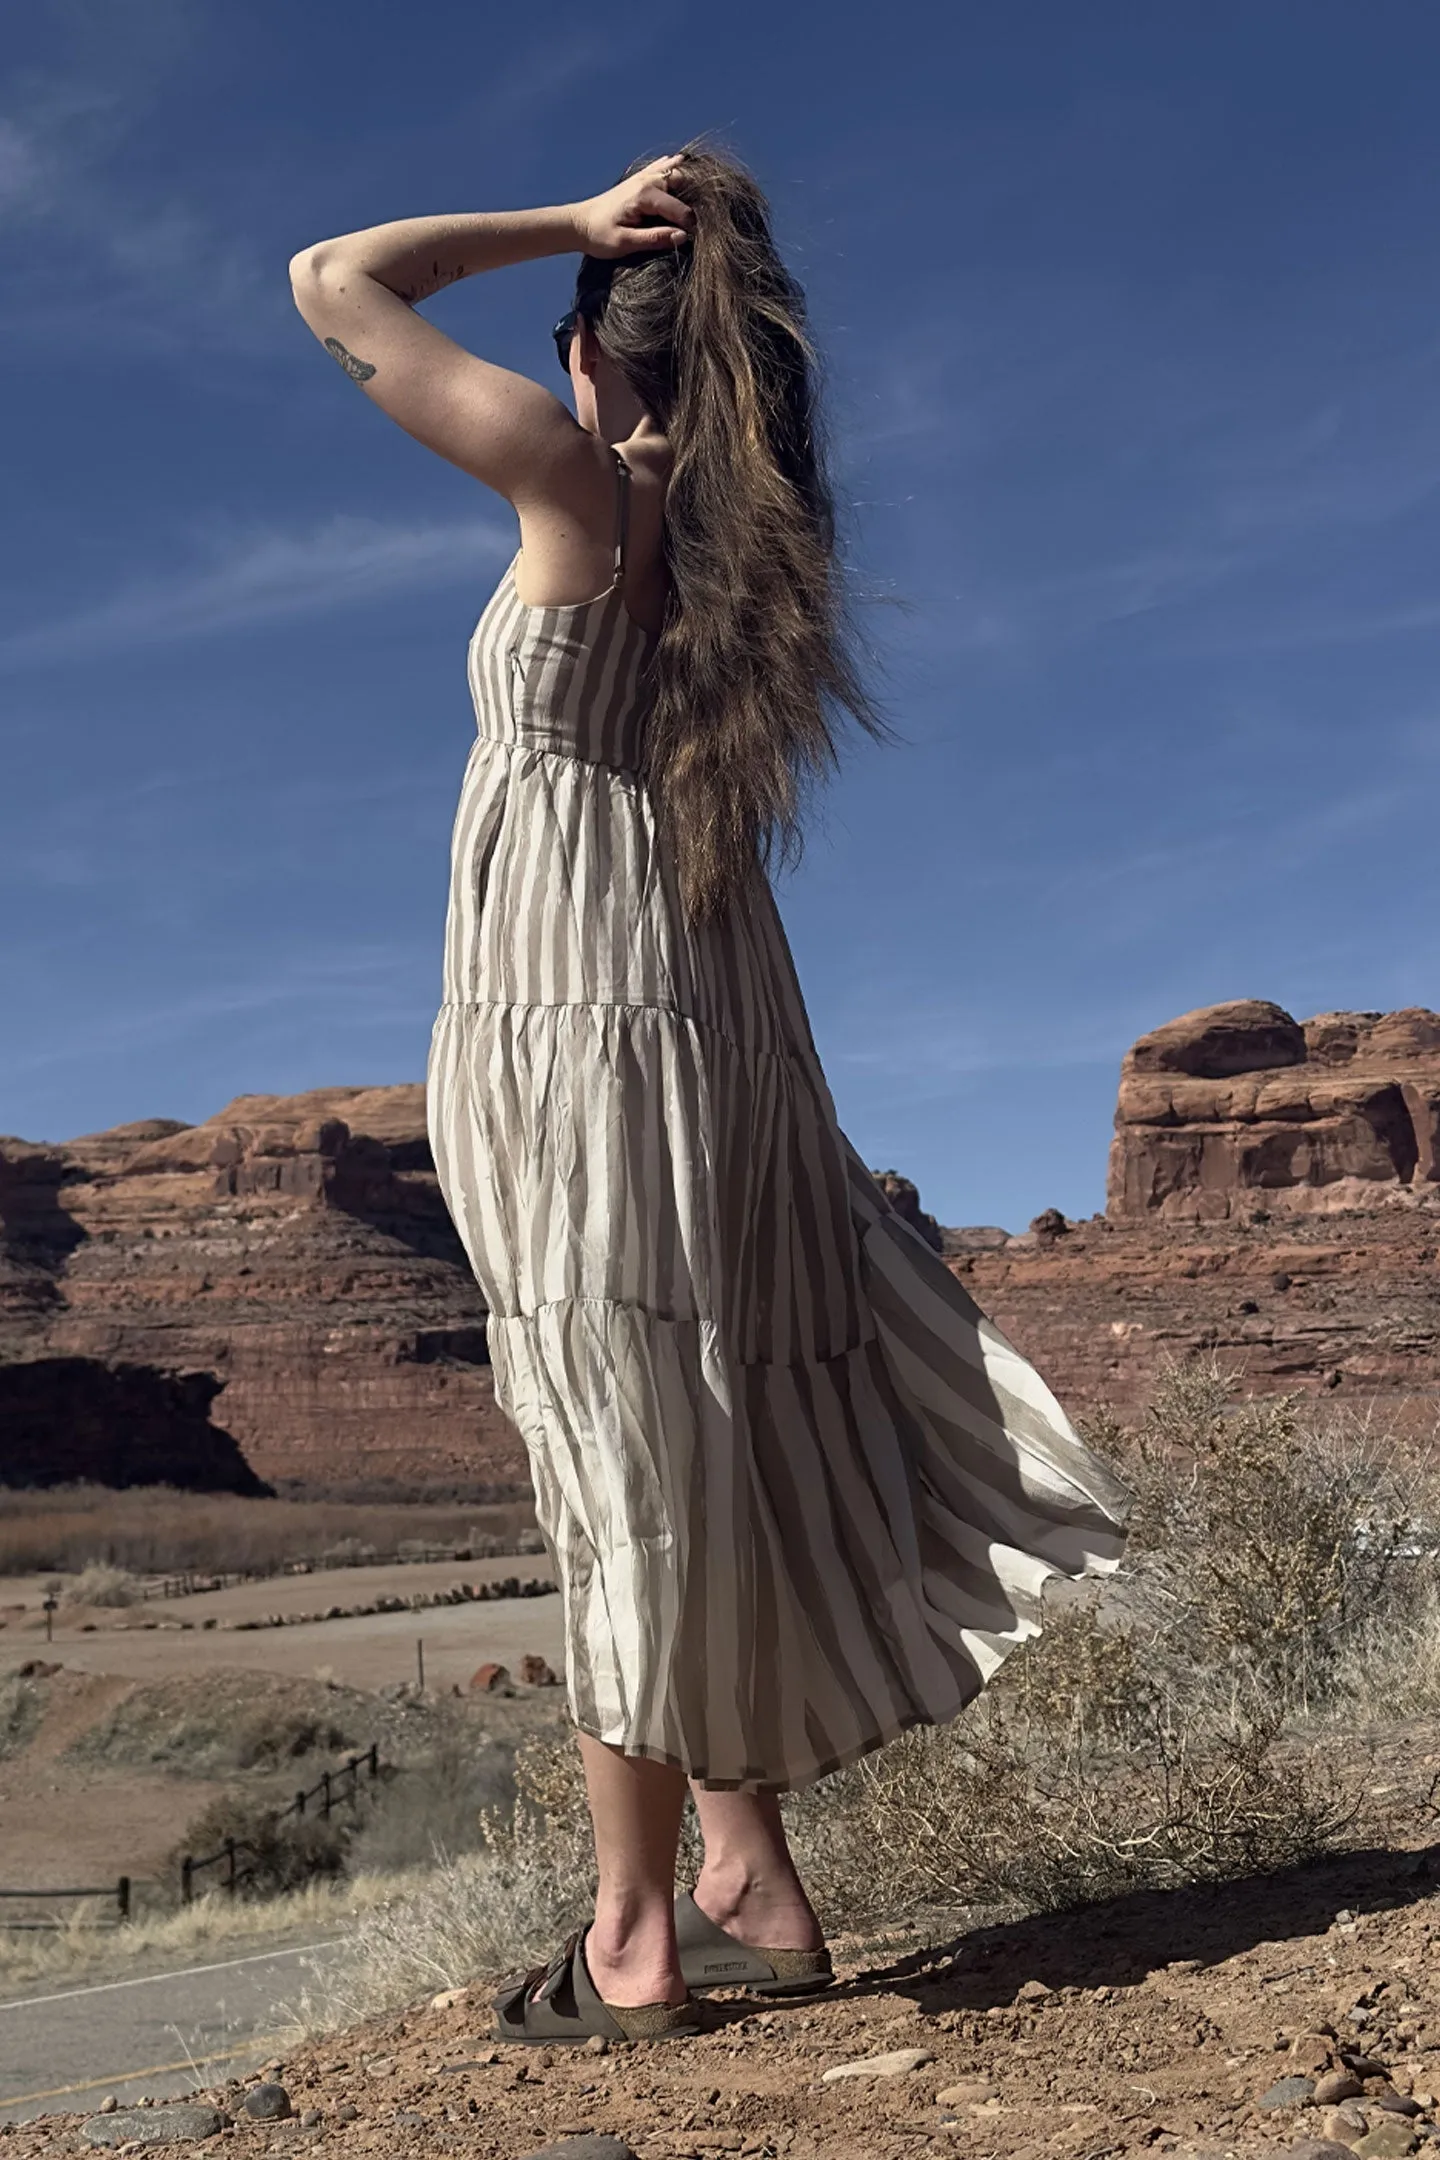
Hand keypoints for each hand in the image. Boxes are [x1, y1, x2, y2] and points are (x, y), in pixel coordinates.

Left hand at [569, 155, 694, 257]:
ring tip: (702, 194)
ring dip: (688, 180)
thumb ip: (654, 238)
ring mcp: (642, 177)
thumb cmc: (599, 236)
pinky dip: (673, 165)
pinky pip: (661, 166)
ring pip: (675, 170)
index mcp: (645, 195)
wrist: (578, 223)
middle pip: (682, 181)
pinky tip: (682, 162)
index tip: (696, 238)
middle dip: (696, 198)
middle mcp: (646, 181)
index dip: (691, 224)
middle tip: (703, 216)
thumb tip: (682, 236)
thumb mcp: (626, 243)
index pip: (679, 209)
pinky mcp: (638, 179)